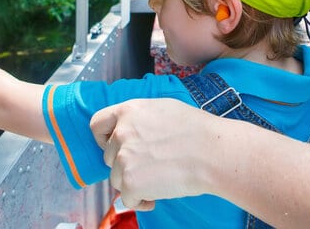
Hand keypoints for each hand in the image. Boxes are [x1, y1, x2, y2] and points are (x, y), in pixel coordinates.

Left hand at [91, 99, 213, 210]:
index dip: (103, 138)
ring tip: (159, 179)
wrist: (211, 153)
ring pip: (117, 179)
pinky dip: (141, 200)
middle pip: (109, 156)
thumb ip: (139, 119)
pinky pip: (127, 198)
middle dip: (125, 164)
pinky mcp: (130, 182)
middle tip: (150, 166)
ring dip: (133, 183)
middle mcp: (121, 133)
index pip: (97, 125)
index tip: (113, 147)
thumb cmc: (197, 130)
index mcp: (129, 111)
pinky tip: (158, 194)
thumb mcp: (163, 109)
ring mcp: (123, 158)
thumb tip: (131, 131)